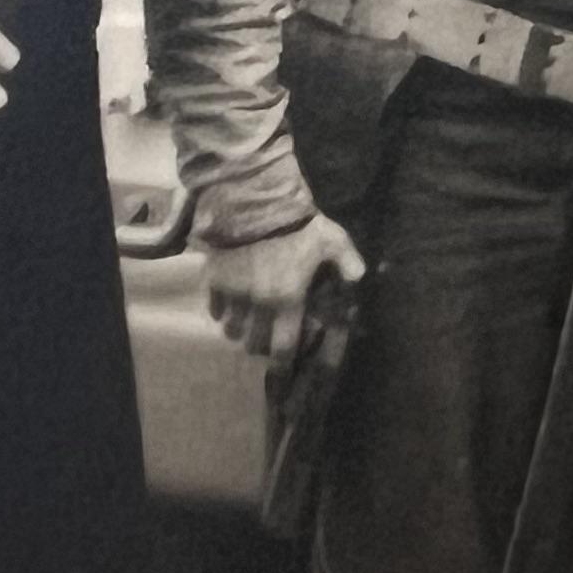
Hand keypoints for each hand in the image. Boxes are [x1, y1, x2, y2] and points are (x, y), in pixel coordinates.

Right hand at [203, 215, 364, 360]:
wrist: (252, 201)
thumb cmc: (297, 224)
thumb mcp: (332, 239)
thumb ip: (348, 260)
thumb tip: (359, 277)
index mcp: (287, 301)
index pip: (283, 347)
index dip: (281, 365)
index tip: (281, 371)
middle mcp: (258, 305)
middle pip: (252, 342)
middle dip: (258, 345)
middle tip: (264, 338)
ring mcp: (233, 294)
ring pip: (230, 329)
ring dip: (237, 330)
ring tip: (243, 324)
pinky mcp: (213, 280)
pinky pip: (212, 307)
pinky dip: (219, 311)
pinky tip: (226, 305)